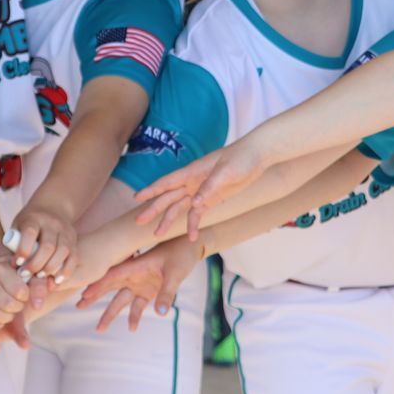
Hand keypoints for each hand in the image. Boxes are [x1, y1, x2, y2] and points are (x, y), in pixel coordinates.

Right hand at [0, 249, 31, 341]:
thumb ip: (39, 289)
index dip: (26, 297)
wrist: (6, 283)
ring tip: (9, 310)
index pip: (19, 291)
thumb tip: (37, 305)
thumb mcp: (33, 278)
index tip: (25, 293)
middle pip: (7, 305)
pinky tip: (0, 319)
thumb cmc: (21, 280)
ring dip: (6, 318)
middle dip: (17, 309)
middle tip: (18, 304)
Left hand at [8, 202, 78, 282]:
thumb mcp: (18, 226)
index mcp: (34, 218)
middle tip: (25, 274)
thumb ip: (11, 243)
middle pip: (47, 246)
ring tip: (39, 277)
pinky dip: (66, 271)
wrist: (52, 208)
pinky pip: (73, 257)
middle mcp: (52, 223)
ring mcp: (65, 230)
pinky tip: (57, 280)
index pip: (30, 232)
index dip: (23, 249)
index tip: (16, 263)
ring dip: (50, 268)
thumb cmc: (29, 223)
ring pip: (62, 252)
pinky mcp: (74, 240)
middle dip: (36, 264)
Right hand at [77, 237, 203, 331]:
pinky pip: (139, 306)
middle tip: (79, 305)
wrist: (189, 248)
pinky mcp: (150, 291)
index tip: (84, 293)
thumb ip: (167, 293)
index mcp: (136, 266)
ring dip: (111, 313)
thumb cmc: (180, 254)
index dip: (98, 284)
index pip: (112, 275)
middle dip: (95, 297)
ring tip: (99, 329)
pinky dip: (135, 316)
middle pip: (110, 287)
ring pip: (121, 300)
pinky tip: (132, 328)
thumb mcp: (175, 273)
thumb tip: (161, 313)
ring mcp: (141, 284)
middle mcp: (134, 275)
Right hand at [134, 139, 266, 240]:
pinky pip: (197, 213)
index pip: (167, 182)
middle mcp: (192, 182)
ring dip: (169, 220)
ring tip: (158, 234)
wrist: (256, 156)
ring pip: (179, 207)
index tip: (137, 198)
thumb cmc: (240, 158)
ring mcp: (201, 191)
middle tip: (140, 222)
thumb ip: (209, 187)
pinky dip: (193, 224)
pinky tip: (191, 236)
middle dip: (153, 209)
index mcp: (192, 172)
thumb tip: (194, 203)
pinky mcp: (211, 198)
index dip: (151, 190)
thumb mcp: (226, 172)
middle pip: (168, 197)